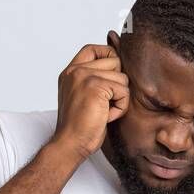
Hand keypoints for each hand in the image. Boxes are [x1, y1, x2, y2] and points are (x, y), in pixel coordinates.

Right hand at [53, 42, 129, 158]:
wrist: (70, 144)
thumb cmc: (78, 126)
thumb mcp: (82, 96)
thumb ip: (92, 78)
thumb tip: (118, 62)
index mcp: (69, 72)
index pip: (93, 49)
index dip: (108, 56)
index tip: (111, 76)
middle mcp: (75, 71)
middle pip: (114, 60)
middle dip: (117, 83)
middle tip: (104, 102)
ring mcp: (84, 76)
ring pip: (122, 77)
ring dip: (119, 98)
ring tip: (104, 111)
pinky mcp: (96, 86)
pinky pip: (124, 91)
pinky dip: (120, 107)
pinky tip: (106, 116)